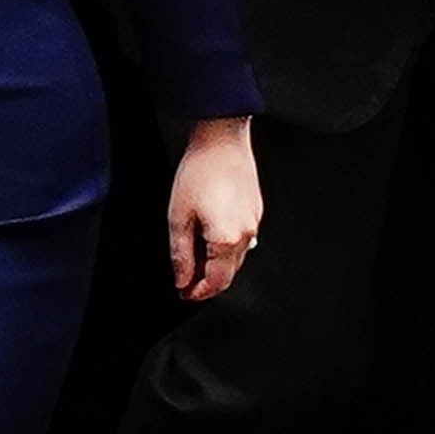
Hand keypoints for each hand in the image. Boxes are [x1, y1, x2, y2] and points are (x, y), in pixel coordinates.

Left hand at [168, 116, 261, 301]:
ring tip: (194, 259)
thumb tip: (183, 279)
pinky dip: (227, 247)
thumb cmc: (199, 172)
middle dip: (208, 281)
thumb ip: (181, 254)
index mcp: (227, 240)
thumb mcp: (178, 217)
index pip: (217, 282)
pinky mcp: (255, 210)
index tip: (184, 293)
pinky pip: (243, 238)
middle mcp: (247, 234)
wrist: (221, 140)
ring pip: (237, 257)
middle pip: (229, 273)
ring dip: (217, 264)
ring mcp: (254, 222)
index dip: (199, 292)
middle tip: (186, 280)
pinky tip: (209, 237)